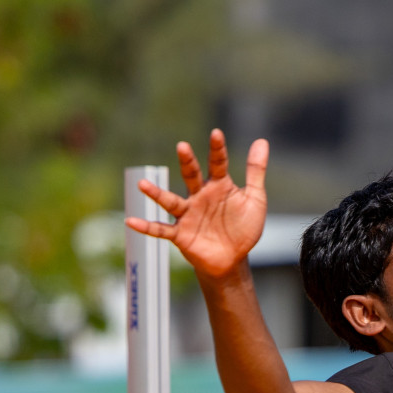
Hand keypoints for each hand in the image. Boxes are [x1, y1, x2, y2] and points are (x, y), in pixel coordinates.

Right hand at [124, 129, 268, 279]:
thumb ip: (255, 171)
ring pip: (170, 201)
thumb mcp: (255, 199)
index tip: (216, 133)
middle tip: (183, 146)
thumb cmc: (243, 227)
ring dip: (156, 194)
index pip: (217, 163)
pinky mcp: (180, 233)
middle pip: (191, 176)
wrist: (234, 259)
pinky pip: (161, 229)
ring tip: (142, 184)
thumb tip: (262, 141)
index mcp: (219, 186)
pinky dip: (147, 227)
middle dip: (187, 162)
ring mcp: (188, 214)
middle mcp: (200, 196)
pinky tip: (131, 221)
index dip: (217, 149)